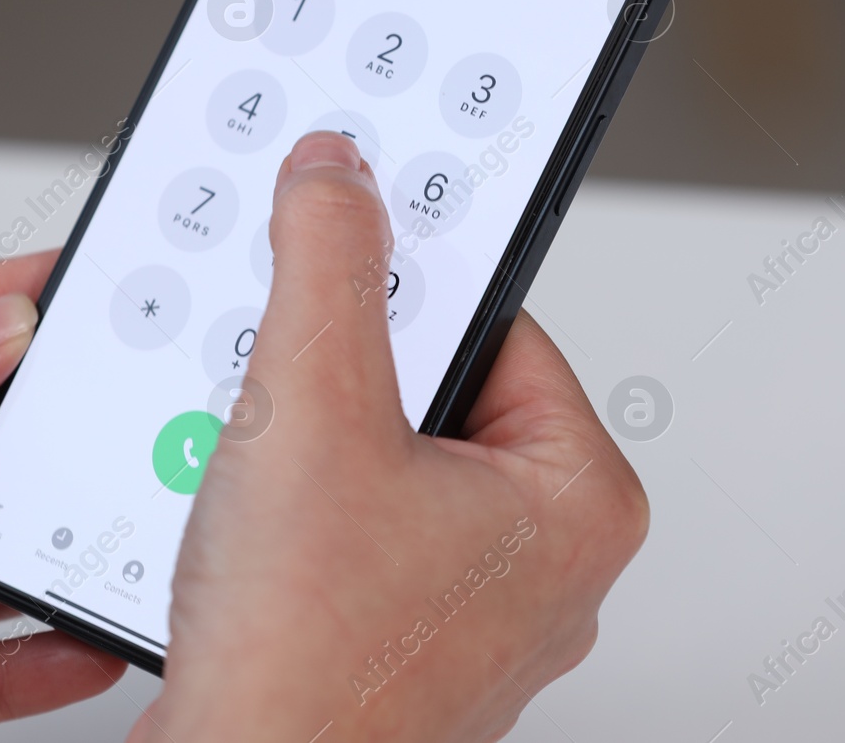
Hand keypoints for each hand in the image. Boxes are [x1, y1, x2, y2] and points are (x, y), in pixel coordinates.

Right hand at [134, 132, 647, 741]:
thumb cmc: (306, 665)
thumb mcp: (311, 411)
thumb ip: (329, 269)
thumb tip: (340, 180)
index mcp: (581, 498)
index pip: (499, 321)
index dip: (404, 289)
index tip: (346, 259)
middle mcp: (548, 558)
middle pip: (441, 387)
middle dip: (349, 377)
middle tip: (297, 396)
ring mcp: (481, 605)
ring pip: (392, 457)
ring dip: (317, 441)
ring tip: (273, 479)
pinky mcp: (413, 634)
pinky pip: (364, 523)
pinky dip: (308, 506)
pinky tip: (264, 531)